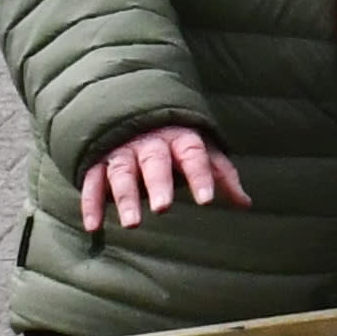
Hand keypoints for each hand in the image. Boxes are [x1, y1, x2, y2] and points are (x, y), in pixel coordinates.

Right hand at [79, 122, 250, 236]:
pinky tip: (94, 226)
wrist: (131, 109)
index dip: (200, 176)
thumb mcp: (201, 149)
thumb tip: (245, 203)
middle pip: (154, 162)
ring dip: (125, 198)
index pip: (193, 154)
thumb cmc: (175, 139)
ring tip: (132, 223)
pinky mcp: (98, 161)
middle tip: (164, 208)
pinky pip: (92, 182)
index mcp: (179, 137)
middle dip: (158, 184)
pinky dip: (91, 204)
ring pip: (122, 172)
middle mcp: (149, 142)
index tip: (207, 201)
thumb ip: (221, 174)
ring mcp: (121, 150)